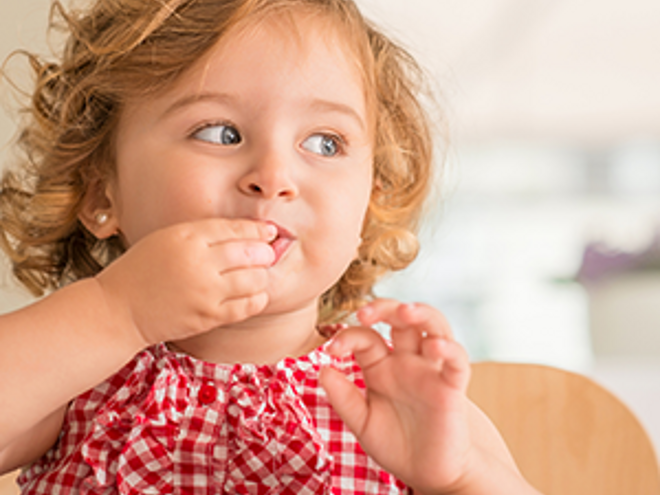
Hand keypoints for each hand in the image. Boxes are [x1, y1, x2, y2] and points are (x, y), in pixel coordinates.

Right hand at [95, 219, 276, 346]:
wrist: (118, 310)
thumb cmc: (142, 270)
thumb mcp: (167, 238)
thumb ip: (203, 234)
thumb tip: (245, 233)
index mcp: (187, 237)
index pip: (235, 228)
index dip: (258, 230)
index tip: (268, 231)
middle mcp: (199, 262)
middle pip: (251, 252)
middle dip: (265, 252)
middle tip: (266, 253)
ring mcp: (205, 292)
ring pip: (255, 280)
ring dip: (262, 275)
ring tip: (258, 274)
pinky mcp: (208, 317)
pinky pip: (247, 306)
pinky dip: (257, 298)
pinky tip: (254, 294)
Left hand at [319, 299, 472, 493]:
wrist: (428, 473)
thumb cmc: (396, 444)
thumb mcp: (362, 423)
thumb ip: (344, 399)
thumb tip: (322, 369)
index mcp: (381, 366)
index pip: (366, 337)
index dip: (348, 337)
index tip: (331, 350)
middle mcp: (407, 361)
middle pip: (400, 318)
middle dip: (384, 308)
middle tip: (364, 313)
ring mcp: (431, 369)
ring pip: (433, 326)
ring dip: (421, 313)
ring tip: (405, 311)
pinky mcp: (453, 386)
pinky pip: (457, 360)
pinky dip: (449, 349)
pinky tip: (434, 346)